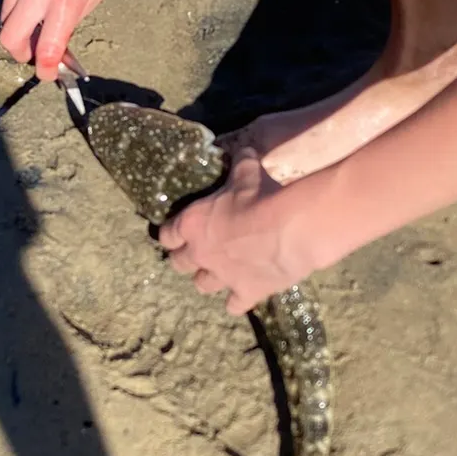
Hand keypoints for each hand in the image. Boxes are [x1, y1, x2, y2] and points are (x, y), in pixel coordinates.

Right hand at [0, 0, 113, 80]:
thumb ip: (79, 10)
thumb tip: (64, 31)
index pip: (46, 47)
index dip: (46, 67)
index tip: (49, 72)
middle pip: (10, 39)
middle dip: (21, 53)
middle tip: (36, 51)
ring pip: (5, 17)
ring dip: (18, 28)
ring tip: (37, 23)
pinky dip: (17, 4)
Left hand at [158, 148, 307, 314]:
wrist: (288, 227)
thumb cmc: (261, 194)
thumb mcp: (247, 171)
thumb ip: (239, 164)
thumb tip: (243, 150)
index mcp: (193, 222)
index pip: (168, 233)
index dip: (170, 233)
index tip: (173, 233)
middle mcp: (201, 253)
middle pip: (179, 263)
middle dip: (185, 259)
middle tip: (195, 254)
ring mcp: (222, 276)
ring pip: (203, 285)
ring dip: (208, 280)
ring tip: (216, 275)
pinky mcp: (246, 292)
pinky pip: (234, 305)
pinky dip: (237, 301)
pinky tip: (243, 295)